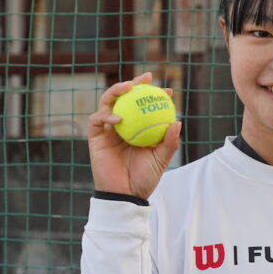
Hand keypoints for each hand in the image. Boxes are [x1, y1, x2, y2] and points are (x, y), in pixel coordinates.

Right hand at [87, 72, 182, 199]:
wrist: (126, 195)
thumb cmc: (144, 178)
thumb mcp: (161, 159)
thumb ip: (169, 141)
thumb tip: (177, 121)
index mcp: (137, 128)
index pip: (144, 106)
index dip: (153, 95)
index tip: (167, 90)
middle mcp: (122, 126)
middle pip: (124, 98)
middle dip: (133, 83)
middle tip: (147, 78)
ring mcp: (107, 131)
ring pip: (108, 103)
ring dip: (116, 91)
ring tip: (129, 86)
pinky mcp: (95, 138)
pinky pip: (97, 120)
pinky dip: (106, 116)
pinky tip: (119, 118)